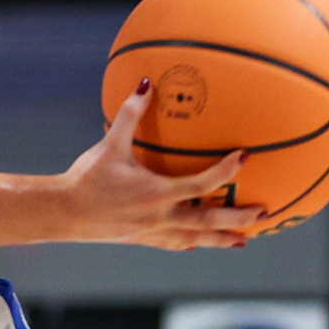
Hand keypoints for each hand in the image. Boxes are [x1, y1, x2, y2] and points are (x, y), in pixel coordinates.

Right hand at [62, 84, 265, 249]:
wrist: (64, 213)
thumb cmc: (86, 178)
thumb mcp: (109, 145)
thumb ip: (131, 114)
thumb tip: (146, 83)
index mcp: (157, 193)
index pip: (202, 183)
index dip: (227, 171)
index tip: (245, 158)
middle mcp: (160, 217)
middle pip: (208, 220)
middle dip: (237, 218)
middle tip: (263, 212)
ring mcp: (153, 232)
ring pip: (195, 238)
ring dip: (221, 239)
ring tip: (242, 240)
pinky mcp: (142, 239)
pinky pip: (173, 244)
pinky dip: (191, 243)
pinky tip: (199, 245)